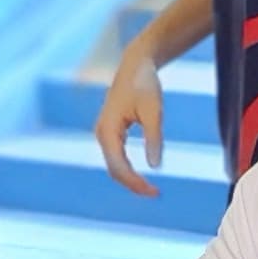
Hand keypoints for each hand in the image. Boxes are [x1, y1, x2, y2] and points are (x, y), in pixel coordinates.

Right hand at [94, 33, 169, 196]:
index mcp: (107, 130)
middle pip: (113, 170)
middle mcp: (101, 134)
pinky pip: (117, 158)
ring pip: (114, 166)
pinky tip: (142, 176)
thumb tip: (155, 167)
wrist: (136, 64)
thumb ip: (154, 138)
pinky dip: (128, 170)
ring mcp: (104, 133)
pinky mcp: (111, 132)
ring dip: (130, 179)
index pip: (118, 167)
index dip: (135, 183)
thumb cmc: (145, 84)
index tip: (154, 191)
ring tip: (151, 190)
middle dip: (133, 184)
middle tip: (156, 194)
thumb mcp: (153, 111)